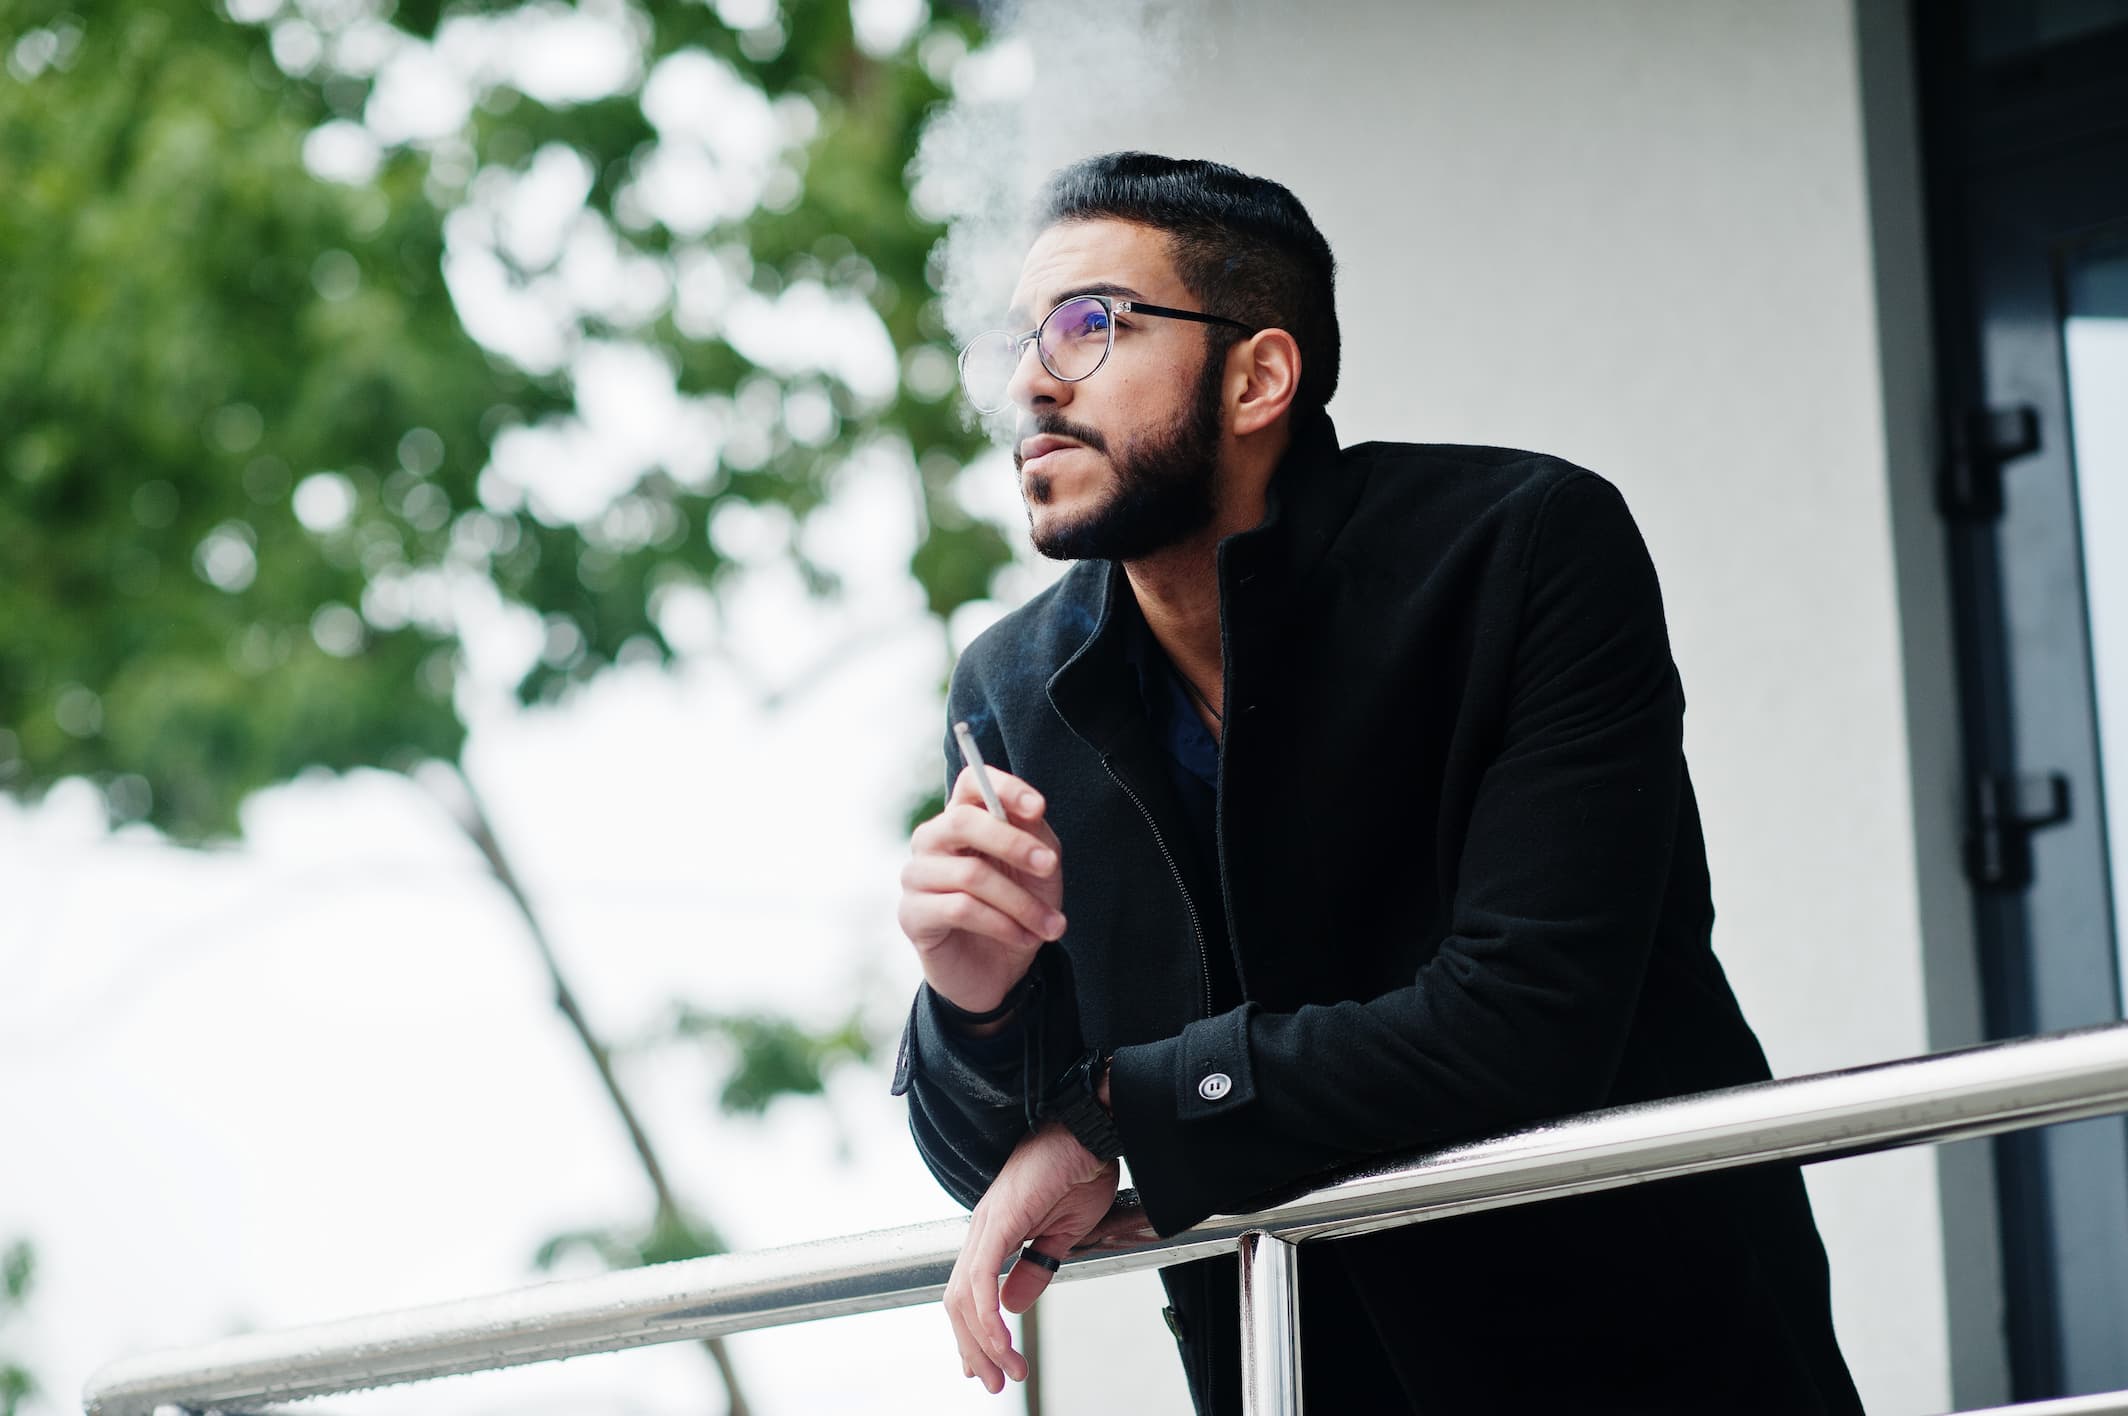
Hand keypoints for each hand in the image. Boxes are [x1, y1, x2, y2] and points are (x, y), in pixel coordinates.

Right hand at [898, 764, 1065, 1016]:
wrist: (999, 970)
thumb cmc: (1016, 909)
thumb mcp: (1037, 869)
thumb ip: (1032, 834)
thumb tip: (1028, 811)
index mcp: (961, 819)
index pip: (970, 782)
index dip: (1004, 787)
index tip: (1039, 808)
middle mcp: (931, 840)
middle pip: (961, 821)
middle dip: (1013, 843)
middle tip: (1050, 867)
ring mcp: (916, 876)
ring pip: (970, 874)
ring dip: (1020, 902)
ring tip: (1050, 925)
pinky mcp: (912, 914)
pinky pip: (961, 909)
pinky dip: (1003, 924)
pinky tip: (1025, 938)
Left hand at [944, 1122, 1120, 1393]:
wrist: (1092, 1129)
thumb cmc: (1080, 1168)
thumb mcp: (1062, 1235)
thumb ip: (1036, 1268)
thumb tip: (1012, 1305)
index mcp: (995, 1231)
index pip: (969, 1292)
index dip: (972, 1334)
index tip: (985, 1366)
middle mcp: (983, 1227)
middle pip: (959, 1301)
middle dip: (973, 1349)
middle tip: (992, 1383)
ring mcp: (987, 1222)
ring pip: (965, 1295)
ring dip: (982, 1340)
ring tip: (1006, 1370)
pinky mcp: (1000, 1218)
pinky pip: (983, 1275)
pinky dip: (986, 1313)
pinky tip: (1000, 1337)